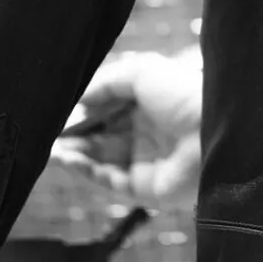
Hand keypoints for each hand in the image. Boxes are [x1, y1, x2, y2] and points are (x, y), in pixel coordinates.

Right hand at [50, 47, 201, 203]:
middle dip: (75, 133)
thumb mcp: (143, 72)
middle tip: (50, 130)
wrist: (212, 132)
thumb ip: (107, 82)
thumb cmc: (183, 94)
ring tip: (52, 146)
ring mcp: (145, 161)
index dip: (85, 109)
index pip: (109, 108)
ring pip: (100, 160)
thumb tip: (79, 99)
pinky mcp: (143, 189)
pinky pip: (107, 181)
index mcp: (150, 104)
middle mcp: (147, 133)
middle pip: (101, 135)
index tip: (61, 107)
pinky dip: (84, 171)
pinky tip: (67, 158)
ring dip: (74, 153)